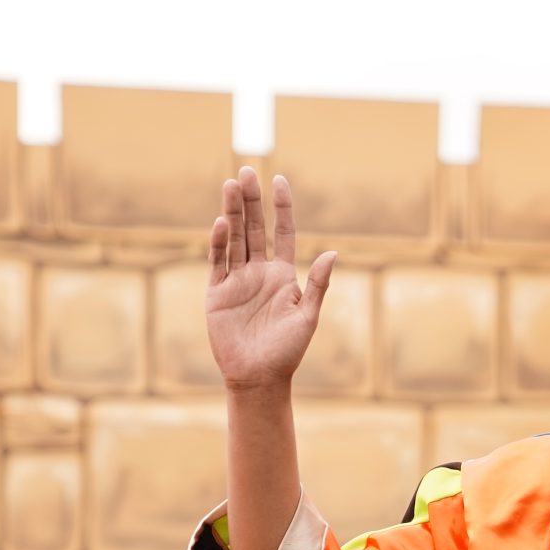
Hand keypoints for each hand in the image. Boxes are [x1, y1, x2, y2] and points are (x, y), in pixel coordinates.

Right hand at [207, 166, 339, 390]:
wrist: (259, 377)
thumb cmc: (288, 351)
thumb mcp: (308, 316)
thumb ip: (317, 284)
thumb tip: (332, 252)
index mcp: (283, 275)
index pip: (282, 233)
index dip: (281, 208)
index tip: (279, 181)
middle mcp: (259, 273)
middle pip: (254, 228)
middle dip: (251, 201)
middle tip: (247, 171)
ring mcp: (237, 280)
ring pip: (234, 238)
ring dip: (232, 212)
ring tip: (231, 184)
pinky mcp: (217, 293)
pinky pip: (218, 262)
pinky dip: (220, 243)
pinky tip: (222, 223)